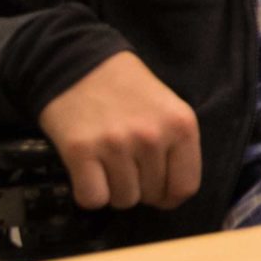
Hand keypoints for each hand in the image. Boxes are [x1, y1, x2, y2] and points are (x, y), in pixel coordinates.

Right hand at [36, 52, 201, 210]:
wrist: (76, 60)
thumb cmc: (124, 88)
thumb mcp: (168, 108)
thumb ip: (177, 147)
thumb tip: (171, 196)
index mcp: (181, 126)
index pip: (185, 187)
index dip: (169, 195)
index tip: (157, 190)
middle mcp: (151, 137)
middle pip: (152, 196)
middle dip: (139, 187)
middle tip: (125, 162)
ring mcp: (115, 144)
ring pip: (122, 200)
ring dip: (113, 190)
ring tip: (106, 162)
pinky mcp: (80, 151)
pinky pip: (92, 199)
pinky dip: (89, 192)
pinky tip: (88, 170)